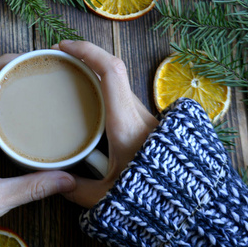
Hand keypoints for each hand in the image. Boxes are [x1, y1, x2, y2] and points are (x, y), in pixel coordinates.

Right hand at [52, 40, 158, 208]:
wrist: (191, 199)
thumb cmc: (154, 195)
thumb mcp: (107, 196)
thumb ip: (77, 190)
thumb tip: (56, 181)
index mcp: (125, 123)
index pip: (111, 71)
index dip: (87, 51)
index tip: (64, 46)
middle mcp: (137, 112)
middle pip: (112, 72)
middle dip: (85, 59)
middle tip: (60, 61)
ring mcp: (144, 116)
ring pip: (117, 85)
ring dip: (94, 74)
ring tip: (69, 78)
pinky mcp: (146, 123)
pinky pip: (121, 97)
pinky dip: (103, 89)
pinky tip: (88, 101)